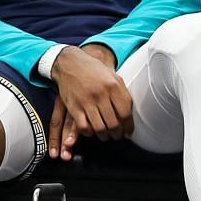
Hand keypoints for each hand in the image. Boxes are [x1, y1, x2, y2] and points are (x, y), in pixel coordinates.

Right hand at [47, 43, 132, 159]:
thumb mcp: (113, 76)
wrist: (70, 63)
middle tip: (117, 136)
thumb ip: (122, 94)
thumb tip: (130, 116)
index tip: (128, 132)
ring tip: (106, 136)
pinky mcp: (74, 107)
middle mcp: (101, 94)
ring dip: (105, 136)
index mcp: (113, 86)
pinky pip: (83, 127)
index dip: (128, 127)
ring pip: (100, 128)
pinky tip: (91, 131)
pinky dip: (89, 133)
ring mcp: (87, 101)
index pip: (126, 113)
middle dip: (117, 134)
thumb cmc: (94, 71)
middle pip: (114, 123)